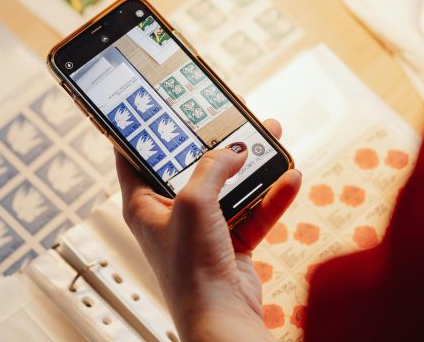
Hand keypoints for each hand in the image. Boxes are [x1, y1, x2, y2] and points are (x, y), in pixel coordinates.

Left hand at [115, 119, 300, 341]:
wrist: (221, 316)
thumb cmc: (191, 267)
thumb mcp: (195, 203)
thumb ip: (213, 168)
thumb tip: (234, 149)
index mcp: (144, 204)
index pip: (134, 157)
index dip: (143, 131)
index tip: (155, 106)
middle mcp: (171, 214)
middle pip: (191, 167)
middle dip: (213, 142)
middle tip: (229, 117)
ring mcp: (202, 228)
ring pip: (228, 186)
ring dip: (251, 166)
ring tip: (270, 138)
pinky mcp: (231, 242)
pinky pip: (253, 211)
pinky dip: (271, 196)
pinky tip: (289, 177)